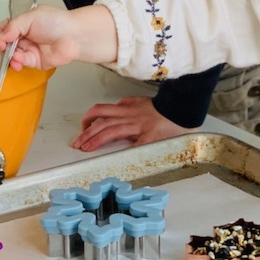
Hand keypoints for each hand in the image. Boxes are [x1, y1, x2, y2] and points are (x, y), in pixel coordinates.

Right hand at [0, 4, 117, 69]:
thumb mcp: (31, 17)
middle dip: (3, 47)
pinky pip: (22, 63)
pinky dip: (18, 62)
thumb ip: (13, 26)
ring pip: (11, 56)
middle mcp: (24, 36)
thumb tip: (1, 36)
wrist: (74, 36)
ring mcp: (29, 49)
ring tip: (13, 56)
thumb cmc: (58, 22)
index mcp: (22, 23)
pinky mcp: (35, 61)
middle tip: (4, 47)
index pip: (3, 30)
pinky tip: (19, 59)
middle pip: (5, 44)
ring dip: (9, 57)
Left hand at [73, 96, 195, 151]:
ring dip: (94, 139)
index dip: (90, 119)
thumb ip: (130, 103)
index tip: (83, 126)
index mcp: (128, 108)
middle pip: (101, 120)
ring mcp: (137, 126)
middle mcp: (129, 115)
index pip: (103, 111)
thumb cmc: (165, 108)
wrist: (181, 108)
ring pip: (109, 129)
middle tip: (77, 142)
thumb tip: (119, 105)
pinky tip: (111, 159)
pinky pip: (131, 146)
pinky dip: (121, 152)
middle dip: (86, 131)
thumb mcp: (143, 101)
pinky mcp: (147, 137)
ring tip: (84, 147)